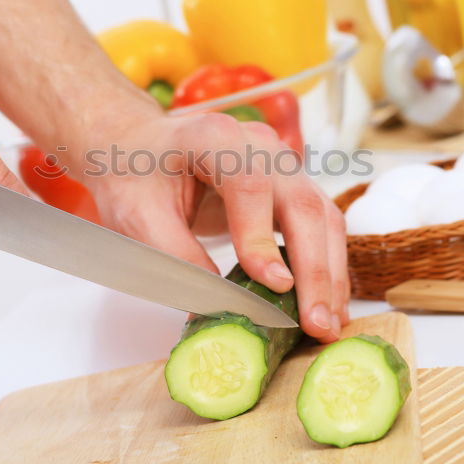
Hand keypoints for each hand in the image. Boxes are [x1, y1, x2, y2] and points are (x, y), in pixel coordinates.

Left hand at [81, 112, 349, 342]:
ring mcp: (282, 166)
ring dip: (329, 274)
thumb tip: (218, 309)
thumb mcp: (137, 215)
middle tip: (317, 324)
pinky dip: (327, 267)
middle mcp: (259, 145)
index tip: (275, 286)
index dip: (263, 236)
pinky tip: (327, 305)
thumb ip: (176, 257)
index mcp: (213, 138)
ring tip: (328, 325)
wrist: (139, 149)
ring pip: (322, 217)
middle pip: (301, 203)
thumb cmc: (134, 176)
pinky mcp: (291, 190)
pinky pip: (320, 227)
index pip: (249, 184)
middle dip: (314, 269)